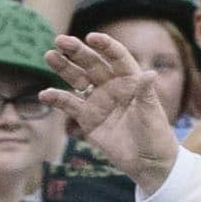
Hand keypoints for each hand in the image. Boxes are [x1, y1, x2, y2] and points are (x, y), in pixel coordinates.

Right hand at [52, 29, 182, 187]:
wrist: (148, 163)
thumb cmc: (156, 135)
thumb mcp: (152, 113)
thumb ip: (146, 93)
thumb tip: (150, 73)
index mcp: (131, 79)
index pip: (116, 56)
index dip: (105, 46)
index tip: (91, 38)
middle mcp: (112, 86)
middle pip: (92, 63)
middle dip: (77, 51)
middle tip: (60, 40)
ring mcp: (98, 100)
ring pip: (78, 79)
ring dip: (63, 68)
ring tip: (49, 56)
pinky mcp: (87, 118)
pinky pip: (70, 105)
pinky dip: (56, 99)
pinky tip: (45, 95)